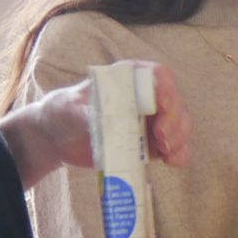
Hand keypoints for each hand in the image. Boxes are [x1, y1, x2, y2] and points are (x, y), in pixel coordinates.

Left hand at [6, 63, 191, 189]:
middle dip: (174, 120)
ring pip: (179, 125)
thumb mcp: (71, 108)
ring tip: (167, 152)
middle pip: (175, 102)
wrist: (58, 139)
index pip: (158, 76)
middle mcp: (145, 98)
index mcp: (129, 80)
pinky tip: (172, 161)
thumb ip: (87, 112)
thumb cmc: (64, 112)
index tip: (162, 105)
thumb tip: (99, 119)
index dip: (166, 89)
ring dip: (179, 138)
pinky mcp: (150, 145)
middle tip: (161, 138)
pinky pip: (174, 148)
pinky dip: (179, 154)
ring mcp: (150, 122)